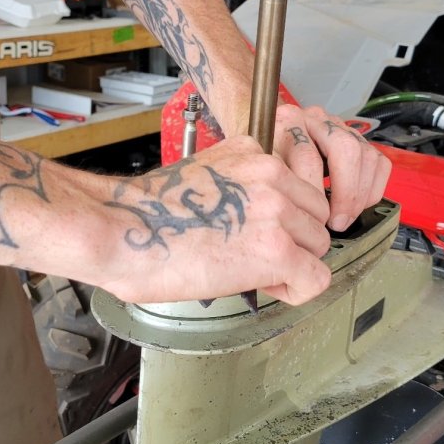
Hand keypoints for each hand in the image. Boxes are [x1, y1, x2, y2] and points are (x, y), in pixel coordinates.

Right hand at [99, 136, 331, 305]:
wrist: (125, 230)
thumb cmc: (147, 213)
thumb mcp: (203, 174)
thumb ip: (239, 185)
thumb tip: (253, 216)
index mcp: (253, 152)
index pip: (298, 186)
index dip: (282, 216)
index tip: (257, 231)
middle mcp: (272, 175)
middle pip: (315, 215)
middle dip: (294, 240)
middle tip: (256, 257)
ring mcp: (278, 212)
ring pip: (319, 245)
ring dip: (294, 264)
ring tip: (255, 272)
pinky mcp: (277, 250)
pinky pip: (315, 278)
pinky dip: (296, 290)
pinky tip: (268, 288)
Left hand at [272, 104, 390, 231]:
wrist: (262, 134)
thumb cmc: (261, 159)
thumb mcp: (257, 169)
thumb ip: (272, 185)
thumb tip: (290, 217)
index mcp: (287, 122)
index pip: (308, 157)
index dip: (314, 194)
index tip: (313, 220)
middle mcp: (315, 118)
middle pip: (345, 148)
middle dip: (346, 192)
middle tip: (337, 222)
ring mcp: (339, 127)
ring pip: (366, 154)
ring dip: (361, 194)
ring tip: (345, 218)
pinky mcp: (356, 139)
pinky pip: (378, 162)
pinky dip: (373, 188)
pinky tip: (358, 205)